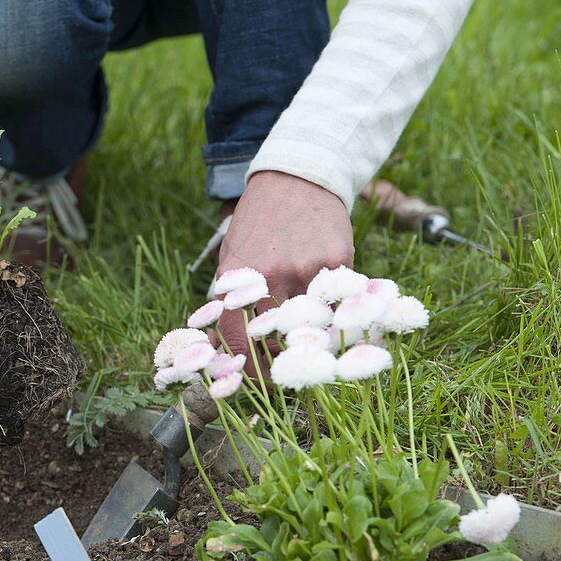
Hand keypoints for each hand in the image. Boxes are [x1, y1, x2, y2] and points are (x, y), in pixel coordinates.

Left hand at [215, 170, 353, 369]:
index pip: (240, 342)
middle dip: (282, 358)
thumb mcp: (232, 261)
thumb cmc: (258, 226)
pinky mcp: (337, 262)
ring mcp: (306, 270)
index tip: (260, 380)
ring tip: (308, 333)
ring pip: (311, 326)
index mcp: (236, 281)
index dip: (251, 370)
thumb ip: (230, 305)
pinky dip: (332, 309)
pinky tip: (328, 300)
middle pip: (278, 342)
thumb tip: (222, 351)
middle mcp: (269, 277)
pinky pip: (336, 303)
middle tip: (287, 363)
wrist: (295, 180)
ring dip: (310, 336)